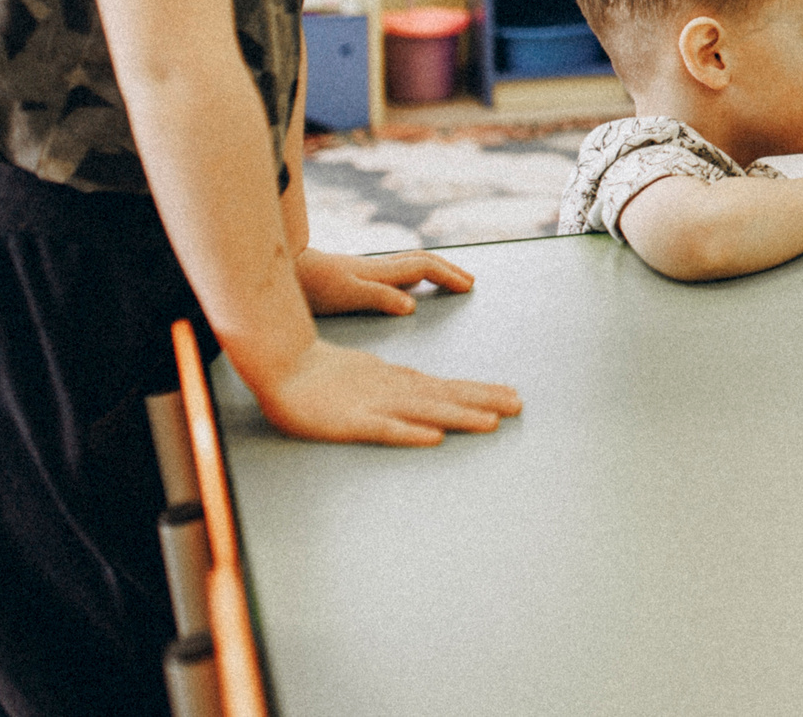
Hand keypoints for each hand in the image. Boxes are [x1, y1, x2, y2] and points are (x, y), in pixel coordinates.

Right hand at [253, 338, 521, 446]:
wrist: (283, 363)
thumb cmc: (326, 375)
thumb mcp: (371, 378)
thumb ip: (399, 387)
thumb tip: (431, 399)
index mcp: (399, 382)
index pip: (447, 388)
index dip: (481, 392)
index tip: (512, 397)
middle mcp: (394, 390)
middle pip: (446, 396)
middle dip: (483, 401)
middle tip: (519, 405)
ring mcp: (374, 405)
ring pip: (424, 411)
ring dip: (459, 415)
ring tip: (491, 422)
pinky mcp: (351, 422)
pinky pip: (384, 430)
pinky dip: (409, 433)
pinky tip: (433, 438)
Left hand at [295, 247, 473, 316]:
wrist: (283, 268)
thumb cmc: (312, 286)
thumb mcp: (347, 295)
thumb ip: (380, 298)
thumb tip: (412, 306)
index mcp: (381, 272)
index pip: (424, 269)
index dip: (449, 276)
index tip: (468, 287)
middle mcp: (378, 267)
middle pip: (422, 260)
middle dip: (448, 269)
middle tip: (469, 281)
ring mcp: (366, 269)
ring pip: (409, 263)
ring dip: (433, 269)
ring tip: (446, 279)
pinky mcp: (354, 276)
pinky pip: (395, 270)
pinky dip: (412, 275)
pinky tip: (405, 287)